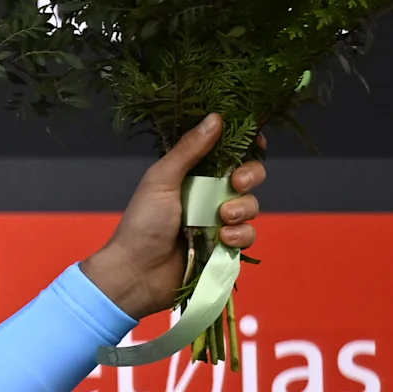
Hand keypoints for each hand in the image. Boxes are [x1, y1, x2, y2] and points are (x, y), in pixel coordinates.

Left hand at [80, 116, 264, 318]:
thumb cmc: (141, 224)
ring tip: (221, 219)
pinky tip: (222, 239)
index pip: (229, 153)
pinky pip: (248, 235)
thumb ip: (188, 151)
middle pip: (250, 176)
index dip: (246, 146)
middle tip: (237, 182)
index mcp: (193, 175)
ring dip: (243, 210)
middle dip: (250, 176)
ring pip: (252, 206)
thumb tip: (215, 118)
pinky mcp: (225, 247)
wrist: (136, 273)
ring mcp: (218, 221)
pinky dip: (240, 236)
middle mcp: (209, 195)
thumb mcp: (161, 180)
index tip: (256, 142)